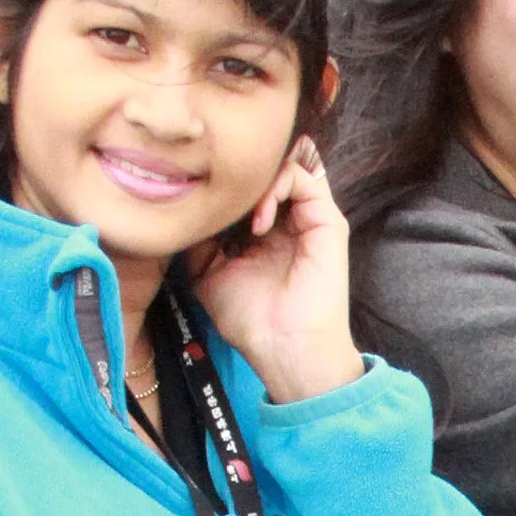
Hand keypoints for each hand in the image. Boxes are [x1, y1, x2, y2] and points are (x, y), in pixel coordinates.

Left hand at [189, 138, 362, 404]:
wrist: (282, 348)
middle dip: (240, 176)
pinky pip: (302, 178)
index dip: (225, 181)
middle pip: (266, 170)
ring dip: (256, 183)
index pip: (247, 186)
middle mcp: (289, 220)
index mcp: (264, 231)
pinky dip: (276, 188)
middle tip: (219, 195)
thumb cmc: (249, 319)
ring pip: (284, 167)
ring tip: (242, 216)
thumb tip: (187, 202)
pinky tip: (258, 224)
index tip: (202, 193)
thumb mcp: (205, 271)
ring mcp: (310, 219)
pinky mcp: (328, 222)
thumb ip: (200, 236)